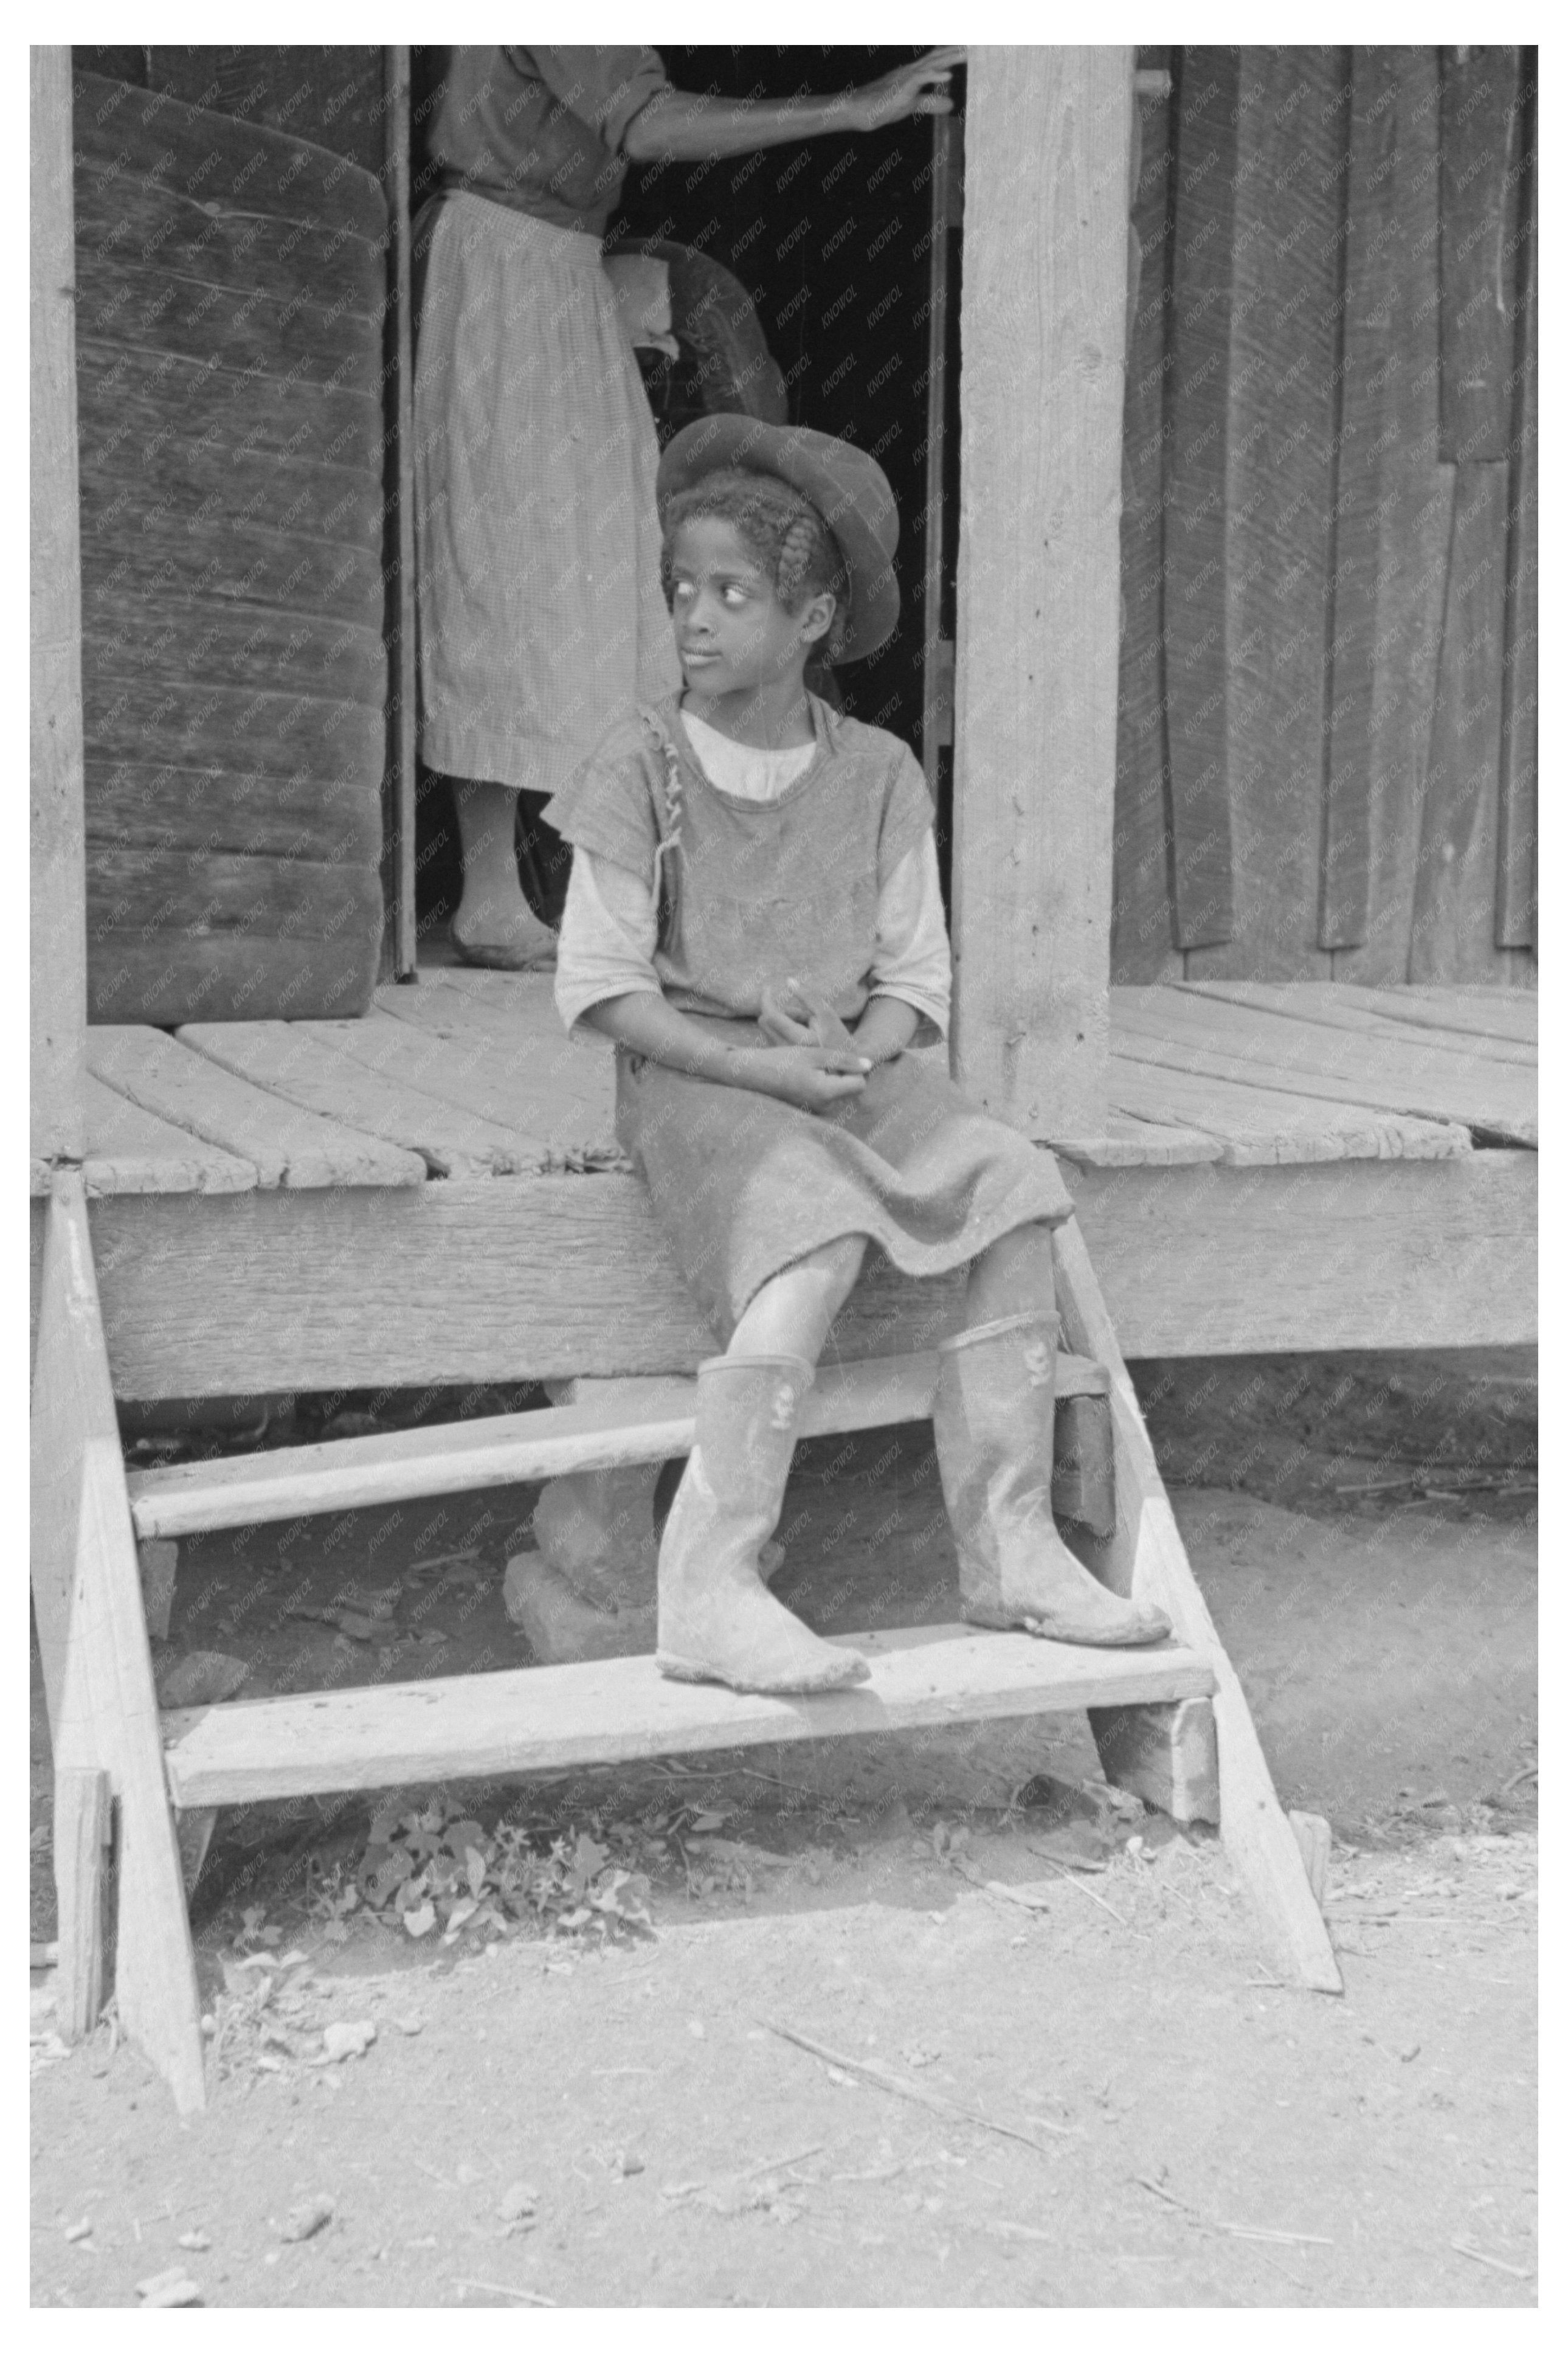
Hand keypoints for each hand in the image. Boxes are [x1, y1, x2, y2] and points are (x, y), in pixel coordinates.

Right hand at [738, 1044, 870, 1110]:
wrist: (752, 1074)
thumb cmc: (782, 1060)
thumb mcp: (816, 1054)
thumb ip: (844, 1060)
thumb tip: (869, 1066)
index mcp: (827, 1093)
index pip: (860, 1084)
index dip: (854, 1069)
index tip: (838, 1059)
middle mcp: (824, 1107)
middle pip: (851, 1089)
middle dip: (843, 1074)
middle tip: (823, 1062)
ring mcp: (817, 1112)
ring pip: (840, 1092)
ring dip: (833, 1079)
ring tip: (813, 1068)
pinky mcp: (810, 1111)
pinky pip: (827, 1097)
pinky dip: (823, 1085)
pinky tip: (807, 1076)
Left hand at [758, 977, 858, 1053]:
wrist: (844, 1066)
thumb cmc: (838, 1037)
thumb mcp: (827, 1014)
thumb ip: (807, 997)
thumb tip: (788, 981)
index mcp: (799, 1038)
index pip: (771, 1015)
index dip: (766, 999)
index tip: (769, 988)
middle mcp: (787, 1049)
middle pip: (765, 1021)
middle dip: (776, 1010)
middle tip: (799, 1012)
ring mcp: (783, 1056)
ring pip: (768, 1029)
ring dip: (782, 1020)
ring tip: (806, 1024)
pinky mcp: (782, 1059)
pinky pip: (772, 1037)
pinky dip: (782, 1030)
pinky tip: (802, 1034)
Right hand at [852, 48, 963, 131]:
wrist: (862, 110)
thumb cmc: (884, 105)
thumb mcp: (914, 105)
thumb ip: (931, 103)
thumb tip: (951, 105)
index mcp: (917, 72)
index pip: (940, 57)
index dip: (956, 50)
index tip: (974, 45)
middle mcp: (914, 69)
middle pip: (941, 55)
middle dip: (958, 48)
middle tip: (979, 42)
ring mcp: (908, 76)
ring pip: (933, 63)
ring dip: (951, 58)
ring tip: (969, 54)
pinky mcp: (902, 87)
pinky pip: (920, 79)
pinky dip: (934, 77)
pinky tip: (947, 76)